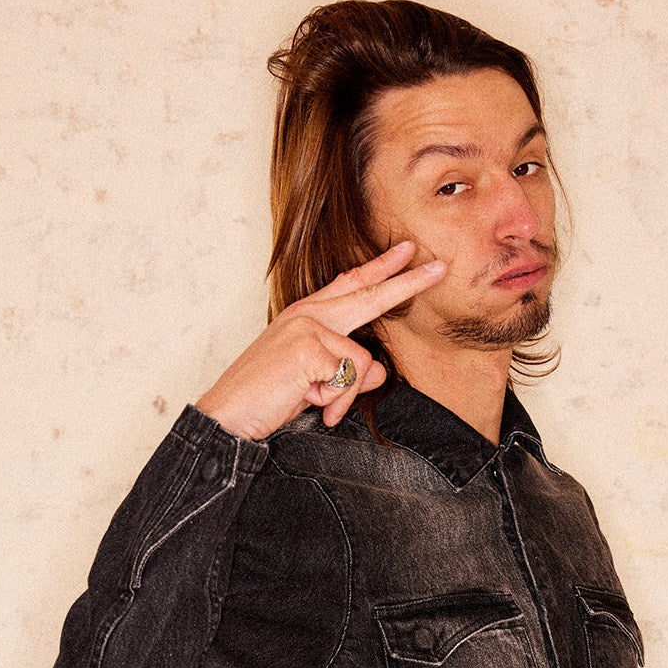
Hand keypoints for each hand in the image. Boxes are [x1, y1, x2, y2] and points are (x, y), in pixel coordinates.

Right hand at [194, 239, 445, 441]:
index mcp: (304, 316)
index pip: (347, 285)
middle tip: (440, 268)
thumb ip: (345, 370)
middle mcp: (307, 314)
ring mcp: (307, 327)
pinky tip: (306, 401)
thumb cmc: (263, 398)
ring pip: (362, 361)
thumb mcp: (312, 381)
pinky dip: (334, 402)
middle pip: (368, 295)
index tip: (404, 252)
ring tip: (316, 404)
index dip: (378, 269)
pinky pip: (350, 378)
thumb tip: (380, 369)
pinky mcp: (309, 348)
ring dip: (345, 395)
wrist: (227, 416)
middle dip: (407, 283)